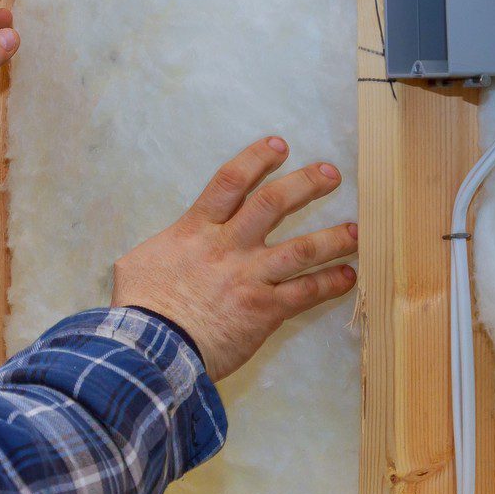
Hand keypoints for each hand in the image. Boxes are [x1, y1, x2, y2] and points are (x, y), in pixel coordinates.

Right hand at [112, 137, 357, 379]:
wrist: (153, 348)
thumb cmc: (140, 308)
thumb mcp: (138, 264)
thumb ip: (163, 248)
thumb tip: (167, 247)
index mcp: (196, 229)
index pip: (231, 181)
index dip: (258, 158)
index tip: (280, 145)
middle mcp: (229, 246)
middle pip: (274, 204)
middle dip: (306, 185)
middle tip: (331, 174)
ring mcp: (250, 277)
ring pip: (301, 249)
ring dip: (333, 238)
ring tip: (357, 230)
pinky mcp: (265, 310)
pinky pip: (306, 293)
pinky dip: (330, 284)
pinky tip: (348, 276)